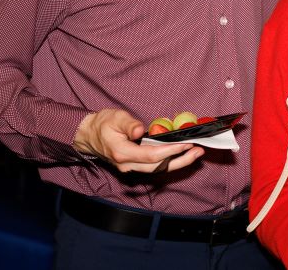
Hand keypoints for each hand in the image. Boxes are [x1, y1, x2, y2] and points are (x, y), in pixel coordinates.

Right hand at [73, 108, 203, 172]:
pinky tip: (182, 155)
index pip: (151, 156)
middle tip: (198, 151)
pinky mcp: (134, 166)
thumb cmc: (102, 124)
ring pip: (158, 170)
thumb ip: (128, 124)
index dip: (170, 151)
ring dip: (178, 163)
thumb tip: (140, 130)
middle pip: (158, 167)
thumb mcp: (115, 117)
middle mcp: (127, 164)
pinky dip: (170, 162)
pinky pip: (155, 167)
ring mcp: (130, 168)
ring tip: (195, 154)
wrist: (88, 136)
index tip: (186, 144)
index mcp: (122, 153)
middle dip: (180, 160)